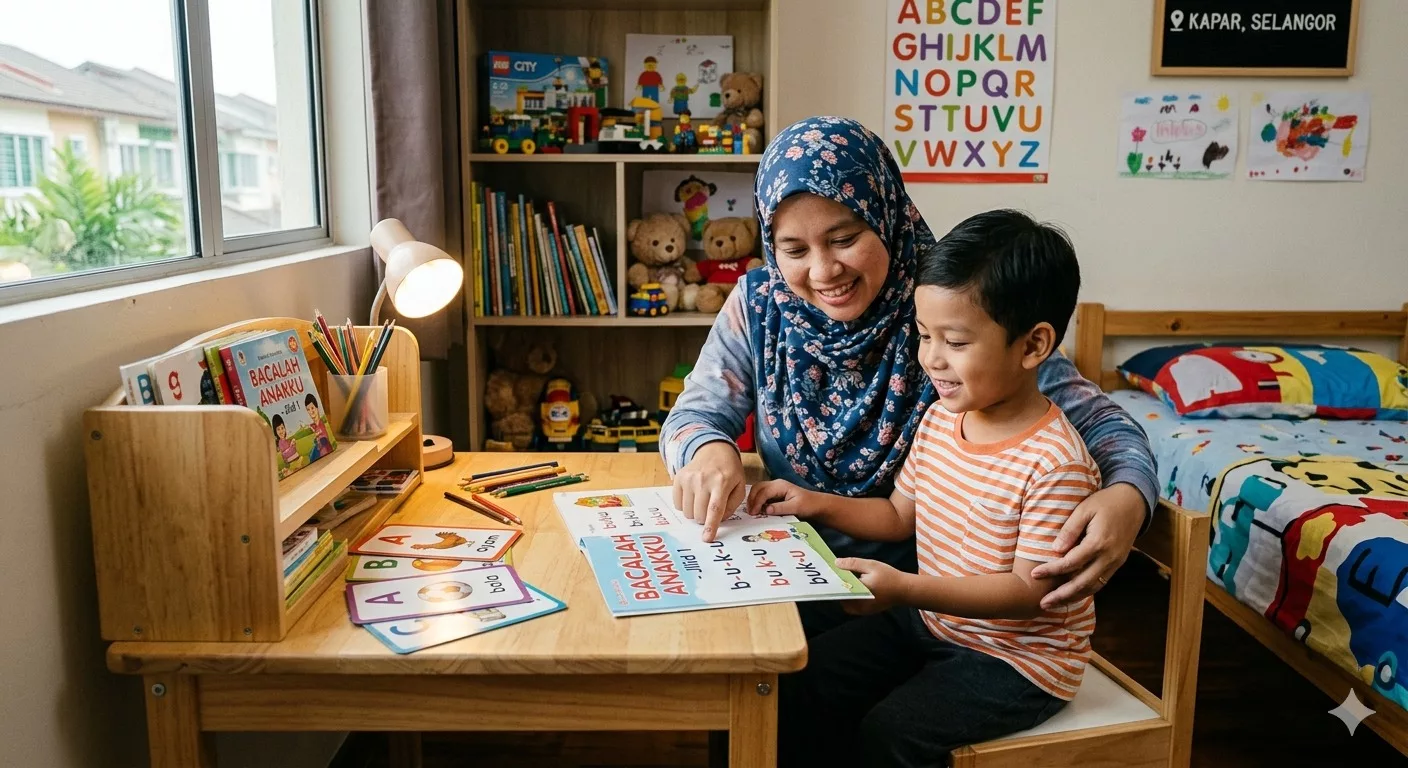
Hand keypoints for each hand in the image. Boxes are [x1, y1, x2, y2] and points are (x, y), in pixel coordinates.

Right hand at [672, 440, 745, 542]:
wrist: (714, 450)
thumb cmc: (729, 471)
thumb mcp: (739, 487)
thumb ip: (732, 506)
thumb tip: (718, 521)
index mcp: (722, 483)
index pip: (715, 509)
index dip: (711, 526)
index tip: (707, 539)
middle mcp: (703, 480)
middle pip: (699, 514)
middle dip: (705, 518)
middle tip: (710, 508)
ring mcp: (689, 478)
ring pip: (687, 512)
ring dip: (695, 513)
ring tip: (703, 500)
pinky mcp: (678, 478)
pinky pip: (678, 504)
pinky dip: (686, 505)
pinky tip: (693, 495)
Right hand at [745, 479, 814, 517]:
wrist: (817, 505)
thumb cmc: (808, 505)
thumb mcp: (796, 507)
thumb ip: (780, 508)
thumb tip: (765, 510)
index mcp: (780, 485)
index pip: (763, 491)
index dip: (757, 502)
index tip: (753, 513)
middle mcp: (776, 484)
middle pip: (758, 488)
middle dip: (752, 499)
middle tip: (749, 512)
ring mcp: (775, 489)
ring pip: (758, 491)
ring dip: (753, 500)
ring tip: (752, 512)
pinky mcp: (775, 495)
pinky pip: (762, 496)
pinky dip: (757, 502)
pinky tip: (757, 511)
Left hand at [835, 557, 907, 614]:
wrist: (904, 591)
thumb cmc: (889, 577)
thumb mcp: (871, 565)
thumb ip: (853, 564)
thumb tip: (836, 563)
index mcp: (861, 591)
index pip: (840, 587)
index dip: (832, 580)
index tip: (827, 572)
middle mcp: (859, 604)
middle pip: (840, 596)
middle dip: (836, 586)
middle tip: (832, 575)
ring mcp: (862, 610)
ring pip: (844, 602)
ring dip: (841, 592)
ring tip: (840, 580)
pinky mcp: (864, 612)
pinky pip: (850, 605)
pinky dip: (848, 597)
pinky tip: (850, 586)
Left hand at [1030, 483, 1145, 609]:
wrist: (1134, 502)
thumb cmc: (1105, 502)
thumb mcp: (1084, 509)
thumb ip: (1070, 530)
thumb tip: (1055, 549)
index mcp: (1099, 543)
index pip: (1070, 563)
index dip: (1051, 570)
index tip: (1034, 574)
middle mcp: (1109, 557)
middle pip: (1082, 583)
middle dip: (1062, 595)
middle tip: (1043, 603)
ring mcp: (1115, 563)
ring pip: (1093, 587)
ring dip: (1073, 598)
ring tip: (1054, 604)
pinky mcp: (1118, 564)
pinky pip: (1100, 583)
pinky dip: (1085, 592)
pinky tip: (1072, 595)